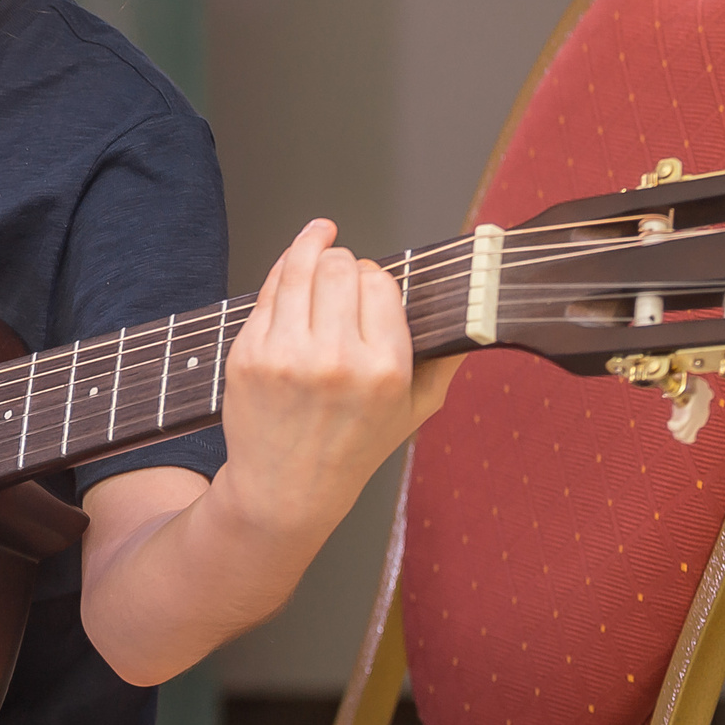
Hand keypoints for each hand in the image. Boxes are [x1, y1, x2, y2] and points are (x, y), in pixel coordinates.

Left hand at [219, 220, 458, 537]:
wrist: (286, 489)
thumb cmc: (352, 448)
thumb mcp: (414, 411)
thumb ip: (444, 360)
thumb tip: (475, 312)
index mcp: (385, 370)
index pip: (381, 283)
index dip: (375, 276)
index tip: (371, 283)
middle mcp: (336, 360)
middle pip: (339, 267)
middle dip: (343, 261)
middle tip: (342, 272)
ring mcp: (286, 356)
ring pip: (300, 268)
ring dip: (310, 247)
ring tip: (318, 235)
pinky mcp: (249, 355)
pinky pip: (266, 292)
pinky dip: (281, 273)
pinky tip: (291, 268)